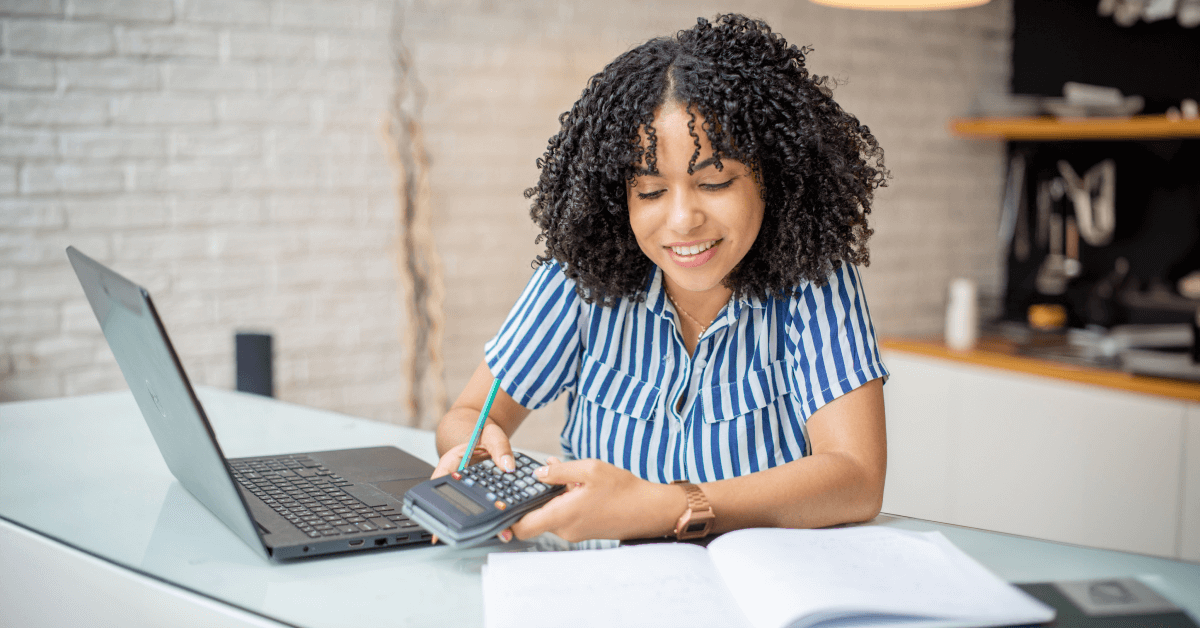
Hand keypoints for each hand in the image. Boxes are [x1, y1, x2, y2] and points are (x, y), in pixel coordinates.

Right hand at [428, 422, 518, 543]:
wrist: (488, 436)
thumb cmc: (484, 435)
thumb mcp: (492, 435)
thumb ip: (500, 448)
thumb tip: (507, 465)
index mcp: (452, 463)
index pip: (440, 485)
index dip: (437, 507)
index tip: (440, 525)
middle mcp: (457, 479)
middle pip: (458, 503)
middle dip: (468, 522)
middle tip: (480, 534)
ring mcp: (469, 488)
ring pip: (474, 508)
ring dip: (485, 522)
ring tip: (501, 533)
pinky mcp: (482, 494)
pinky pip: (486, 507)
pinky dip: (495, 516)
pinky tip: (507, 526)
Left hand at [510, 458, 681, 542]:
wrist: (649, 509)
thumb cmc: (624, 490)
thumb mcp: (590, 469)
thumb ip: (560, 471)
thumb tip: (537, 473)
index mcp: (563, 515)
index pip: (522, 528)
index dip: (506, 519)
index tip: (498, 506)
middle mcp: (565, 529)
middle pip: (533, 519)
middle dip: (530, 499)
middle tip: (531, 479)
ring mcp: (574, 532)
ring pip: (549, 515)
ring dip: (549, 498)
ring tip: (560, 476)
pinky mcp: (582, 530)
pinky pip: (562, 516)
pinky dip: (561, 502)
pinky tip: (574, 485)